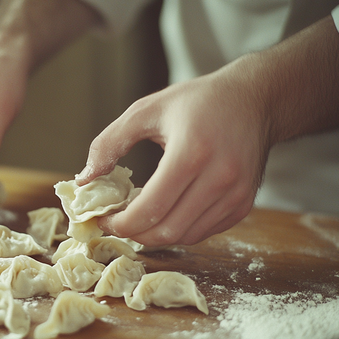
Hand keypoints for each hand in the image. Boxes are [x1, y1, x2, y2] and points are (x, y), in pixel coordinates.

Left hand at [77, 58, 271, 245]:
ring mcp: (234, 195)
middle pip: (166, 231)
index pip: (149, 209)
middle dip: (134, 234)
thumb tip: (84, 179)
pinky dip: (178, 229)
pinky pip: (202, 233)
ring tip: (139, 217)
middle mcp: (218, 179)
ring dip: (155, 234)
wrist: (253, 101)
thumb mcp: (147, 110)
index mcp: (191, 153)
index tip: (103, 220)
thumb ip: (109, 143)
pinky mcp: (242, 205)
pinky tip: (166, 212)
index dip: (120, 223)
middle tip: (117, 223)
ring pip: (184, 237)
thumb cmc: (198, 102)